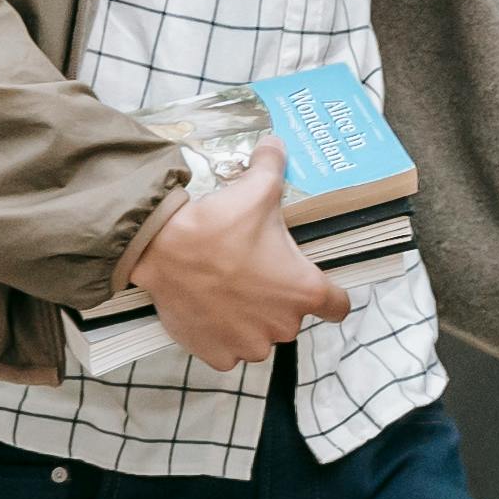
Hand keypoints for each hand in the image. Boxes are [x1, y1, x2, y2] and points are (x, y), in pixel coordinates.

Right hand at [115, 146, 346, 370]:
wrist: (161, 250)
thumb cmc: (218, 224)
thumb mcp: (257, 189)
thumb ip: (274, 166)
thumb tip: (276, 143)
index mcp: (303, 291)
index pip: (338, 305)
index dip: (329, 295)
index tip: (312, 285)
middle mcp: (283, 326)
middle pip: (292, 316)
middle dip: (276, 298)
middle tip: (251, 272)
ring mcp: (250, 345)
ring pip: (260, 335)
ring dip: (250, 320)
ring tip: (226, 291)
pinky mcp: (218, 355)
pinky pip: (230, 350)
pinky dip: (222, 335)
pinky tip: (209, 309)